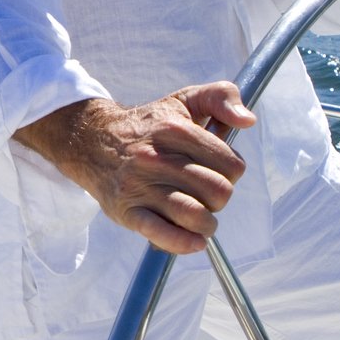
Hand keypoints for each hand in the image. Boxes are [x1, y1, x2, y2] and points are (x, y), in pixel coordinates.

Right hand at [13, 85, 255, 253]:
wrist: (92, 141)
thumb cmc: (148, 125)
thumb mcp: (184, 100)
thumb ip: (221, 97)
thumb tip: (247, 121)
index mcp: (175, 129)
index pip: (231, 165)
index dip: (231, 172)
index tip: (216, 170)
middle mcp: (157, 157)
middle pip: (218, 192)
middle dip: (219, 197)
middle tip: (205, 193)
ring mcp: (140, 186)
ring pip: (195, 215)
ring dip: (207, 224)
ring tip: (201, 218)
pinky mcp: (127, 211)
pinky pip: (163, 234)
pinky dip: (185, 243)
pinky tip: (194, 240)